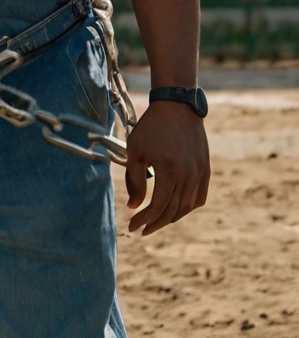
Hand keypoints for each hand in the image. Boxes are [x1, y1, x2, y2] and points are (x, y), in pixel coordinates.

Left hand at [125, 100, 209, 234]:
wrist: (177, 107)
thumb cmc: (151, 128)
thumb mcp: (136, 151)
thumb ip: (135, 180)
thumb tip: (134, 206)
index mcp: (170, 172)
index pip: (158, 206)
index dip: (144, 219)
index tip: (132, 227)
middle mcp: (188, 177)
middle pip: (173, 210)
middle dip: (155, 223)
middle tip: (142, 230)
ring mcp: (200, 174)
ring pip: (187, 206)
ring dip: (171, 217)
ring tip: (156, 222)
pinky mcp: (206, 170)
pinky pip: (199, 197)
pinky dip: (188, 207)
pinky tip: (177, 210)